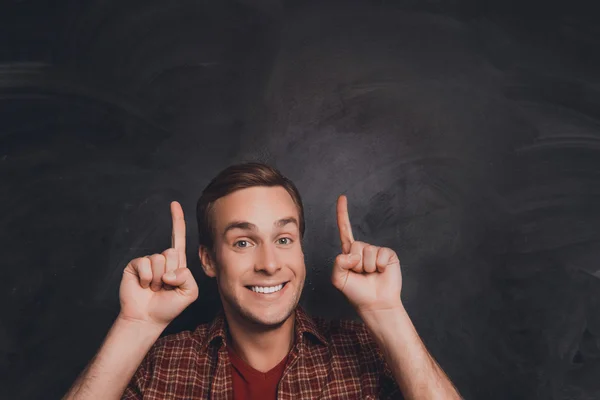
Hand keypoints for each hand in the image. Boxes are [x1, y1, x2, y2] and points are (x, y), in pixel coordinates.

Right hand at [118, 201, 198, 327]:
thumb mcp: (189, 293)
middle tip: (165, 287)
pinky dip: (147, 278)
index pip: (177, 238)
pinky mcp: (134, 265)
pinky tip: (144, 286)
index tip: (174, 204)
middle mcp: (162, 259)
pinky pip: (145, 264)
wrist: (147, 319)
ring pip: (159, 260)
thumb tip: (169, 270)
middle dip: (171, 273)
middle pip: (172, 253)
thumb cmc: (169, 306)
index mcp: (176, 263)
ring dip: (159, 279)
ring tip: (155, 288)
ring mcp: (147, 262)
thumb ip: (188, 277)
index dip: (177, 220)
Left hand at [331, 195, 402, 313]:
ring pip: (367, 251)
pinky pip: (381, 254)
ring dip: (367, 267)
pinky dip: (379, 265)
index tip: (342, 197)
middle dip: (355, 262)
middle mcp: (363, 250)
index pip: (345, 230)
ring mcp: (376, 252)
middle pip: (355, 245)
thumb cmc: (357, 293)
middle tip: (360, 274)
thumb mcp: (339, 279)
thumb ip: (338, 264)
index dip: (343, 213)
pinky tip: (381, 272)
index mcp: (349, 253)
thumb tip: (351, 254)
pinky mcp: (389, 255)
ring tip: (370, 275)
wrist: (375, 304)